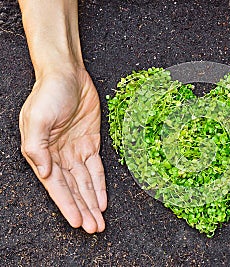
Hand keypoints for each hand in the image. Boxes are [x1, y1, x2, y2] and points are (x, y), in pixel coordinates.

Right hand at [19, 66, 106, 232]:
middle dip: (84, 210)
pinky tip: (103, 200)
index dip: (68, 205)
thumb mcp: (37, 117)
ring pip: (86, 183)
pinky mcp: (91, 143)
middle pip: (74, 189)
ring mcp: (76, 151)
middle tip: (94, 228)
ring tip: (100, 221)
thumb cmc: (49, 93)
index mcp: (43, 154)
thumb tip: (46, 172)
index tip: (78, 222)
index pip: (58, 187)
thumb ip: (37, 147)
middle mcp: (60, 157)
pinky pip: (97, 169)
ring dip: (93, 202)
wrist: (67, 74)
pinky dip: (100, 185)